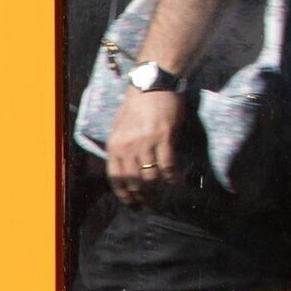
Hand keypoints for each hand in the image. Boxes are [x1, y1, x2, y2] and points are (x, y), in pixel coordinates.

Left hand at [105, 86, 185, 203]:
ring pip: (151, 176)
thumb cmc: (134, 108)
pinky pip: (168, 165)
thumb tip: (123, 173)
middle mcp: (128, 146)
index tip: (133, 204)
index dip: (124, 195)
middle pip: (134, 181)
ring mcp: (146, 142)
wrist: (150, 86)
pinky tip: (175, 180)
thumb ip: (119, 150)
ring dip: (158, 188)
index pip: (116, 178)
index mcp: (114, 145)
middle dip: (142, 196)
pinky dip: (172, 176)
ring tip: (164, 192)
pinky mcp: (163, 137)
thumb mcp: (118, 129)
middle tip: (150, 203)